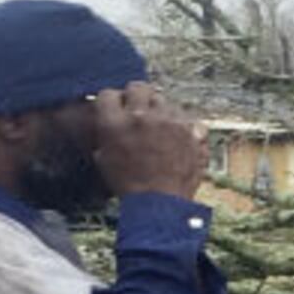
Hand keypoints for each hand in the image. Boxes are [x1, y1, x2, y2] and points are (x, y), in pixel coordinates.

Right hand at [81, 83, 207, 201]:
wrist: (160, 206)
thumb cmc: (129, 188)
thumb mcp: (104, 160)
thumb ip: (106, 134)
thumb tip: (109, 120)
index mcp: (114, 123)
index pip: (108, 94)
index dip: (113, 102)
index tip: (117, 108)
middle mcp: (140, 115)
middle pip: (137, 88)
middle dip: (136, 97)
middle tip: (138, 111)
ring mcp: (168, 120)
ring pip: (162, 99)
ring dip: (158, 109)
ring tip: (158, 128)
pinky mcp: (189, 128)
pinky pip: (183, 115)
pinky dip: (180, 123)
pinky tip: (176, 136)